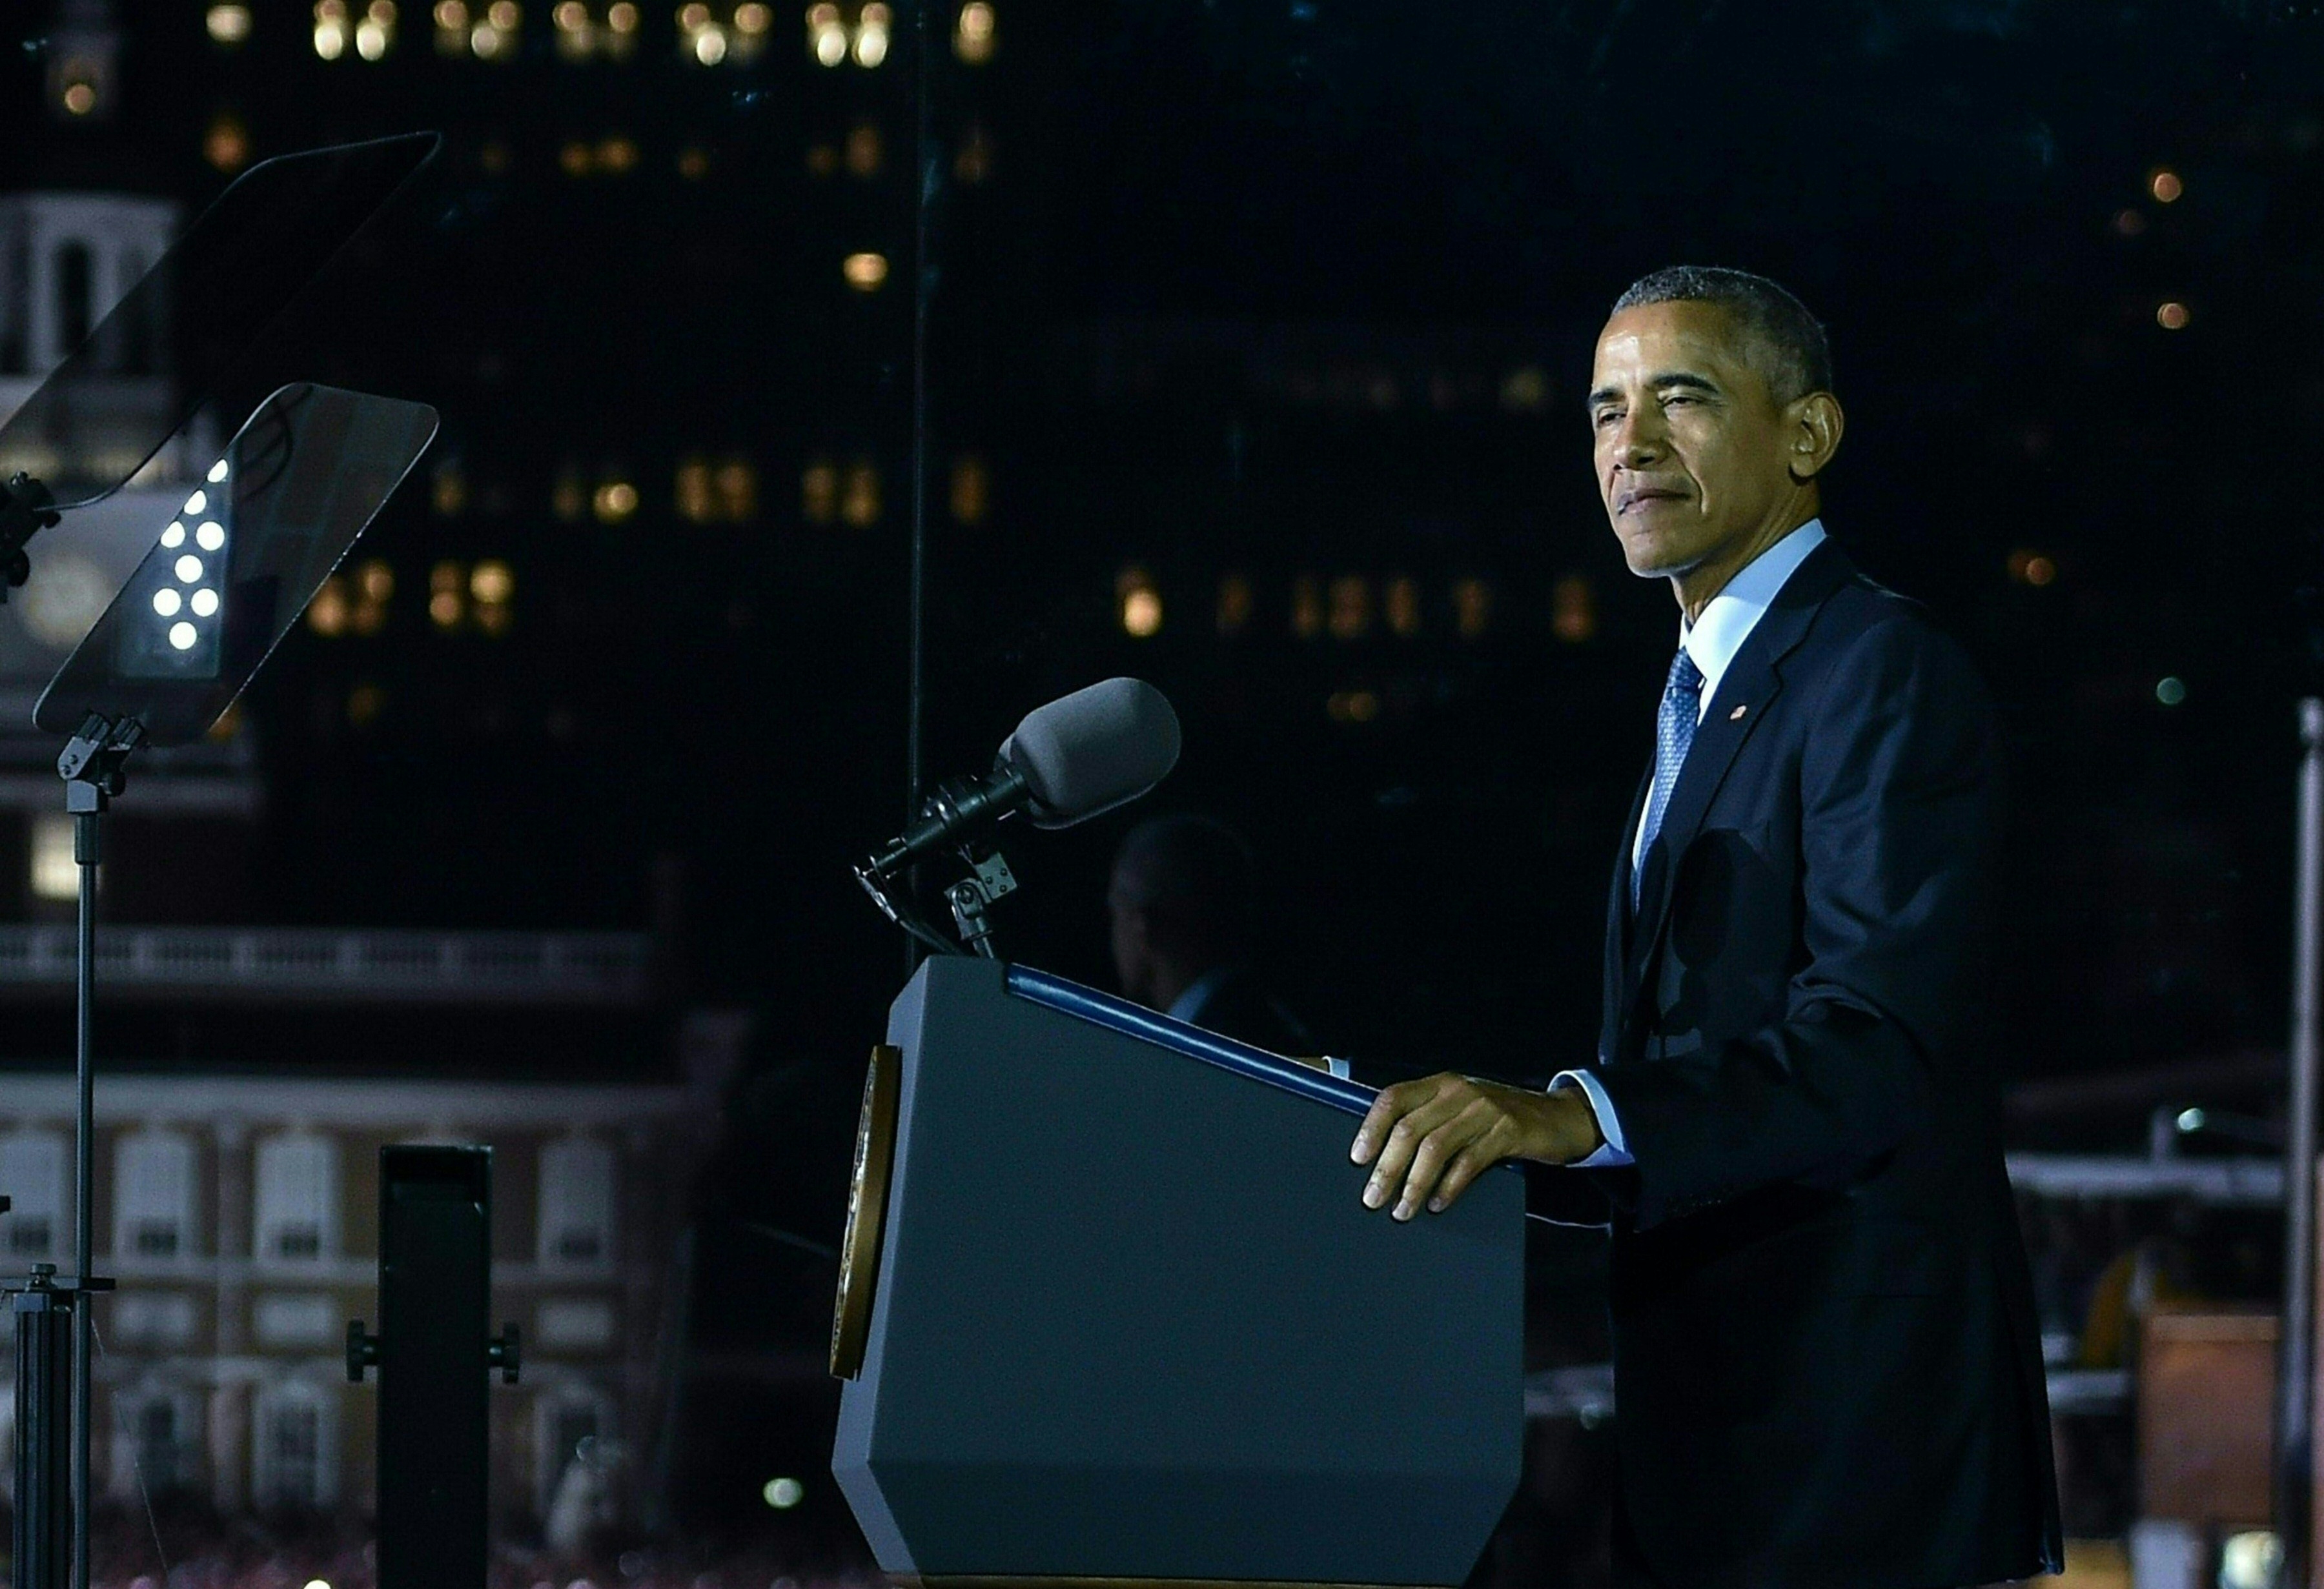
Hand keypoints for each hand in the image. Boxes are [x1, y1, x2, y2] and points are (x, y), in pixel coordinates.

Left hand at [1349, 1074, 1602, 1219]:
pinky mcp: (1508, 1131)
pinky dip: (1449, 1186)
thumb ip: (1429, 1121)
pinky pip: (1469, 1162)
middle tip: (1372, 1198)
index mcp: (1440, 1084)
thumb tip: (1383, 1156)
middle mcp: (1458, 1091)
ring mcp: (1484, 1110)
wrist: (1558, 1117)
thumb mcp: (1461, 1110)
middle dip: (1387, 1167)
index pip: (1393, 1098)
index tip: (1357, 1158)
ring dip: (1413, 1183)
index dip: (1371, 1127)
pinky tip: (1438, 1204)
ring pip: (1435, 1147)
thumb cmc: (1499, 1118)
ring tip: (1401, 1210)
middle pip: (1409, 1128)